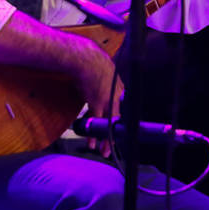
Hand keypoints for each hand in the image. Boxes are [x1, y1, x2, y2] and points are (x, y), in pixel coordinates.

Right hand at [72, 39, 122, 157]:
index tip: (119, 130)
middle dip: (116, 135)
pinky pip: (95, 123)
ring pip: (109, 125)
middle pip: (119, 121)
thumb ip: (105, 83)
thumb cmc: (92, 63)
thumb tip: (100, 85)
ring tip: (104, 151)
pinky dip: (93, 134)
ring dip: (106, 140)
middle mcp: (116, 97)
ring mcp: (107, 101)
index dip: (119, 121)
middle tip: (114, 146)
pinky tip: (92, 143)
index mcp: (119, 90)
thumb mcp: (104, 73)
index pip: (122, 110)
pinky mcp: (96, 103)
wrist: (87, 58)